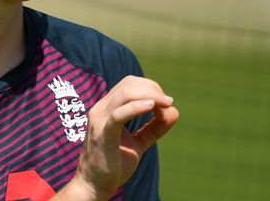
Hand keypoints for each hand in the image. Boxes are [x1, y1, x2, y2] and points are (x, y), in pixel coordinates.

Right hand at [54, 76, 178, 199]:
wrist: (94, 186)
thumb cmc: (113, 164)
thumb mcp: (138, 143)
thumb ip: (154, 128)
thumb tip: (175, 111)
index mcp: (107, 108)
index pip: (129, 84)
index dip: (151, 88)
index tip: (166, 104)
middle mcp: (101, 109)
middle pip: (129, 84)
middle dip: (153, 89)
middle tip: (168, 104)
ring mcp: (100, 120)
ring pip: (125, 94)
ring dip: (151, 96)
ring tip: (164, 107)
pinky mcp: (103, 134)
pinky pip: (119, 114)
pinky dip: (137, 107)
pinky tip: (152, 107)